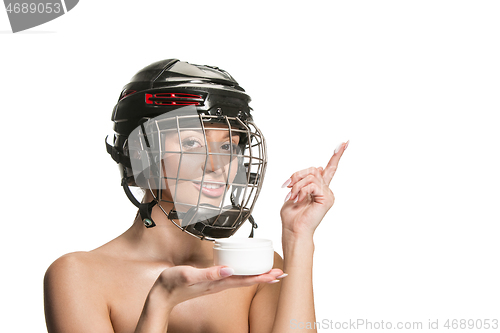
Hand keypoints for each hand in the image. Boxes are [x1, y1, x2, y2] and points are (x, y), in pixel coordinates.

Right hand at [151, 265, 283, 309]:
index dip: (262, 277)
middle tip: (282, 273)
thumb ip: (208, 273)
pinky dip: (244, 273)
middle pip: (248, 280)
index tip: (277, 274)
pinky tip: (246, 270)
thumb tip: (229, 269)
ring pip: (242, 279)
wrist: (162, 295)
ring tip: (270, 272)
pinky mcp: (212, 281)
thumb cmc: (173, 284)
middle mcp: (220, 284)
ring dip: (257, 275)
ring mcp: (217, 284)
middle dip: (266, 276)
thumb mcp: (189, 275)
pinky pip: (233, 277)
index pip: (245, 280)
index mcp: (218, 283)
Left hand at [280, 141, 347, 237]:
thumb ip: (305, 180)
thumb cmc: (292, 216)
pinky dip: (301, 190)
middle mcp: (326, 190)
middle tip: (287, 187)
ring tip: (292, 196)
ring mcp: (327, 194)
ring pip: (311, 176)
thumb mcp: (295, 192)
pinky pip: (312, 185)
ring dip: (297, 185)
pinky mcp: (326, 198)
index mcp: (319, 188)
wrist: (293, 230)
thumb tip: (319, 168)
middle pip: (313, 169)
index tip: (344, 143)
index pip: (330, 168)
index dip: (337, 155)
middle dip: (297, 176)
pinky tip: (298, 198)